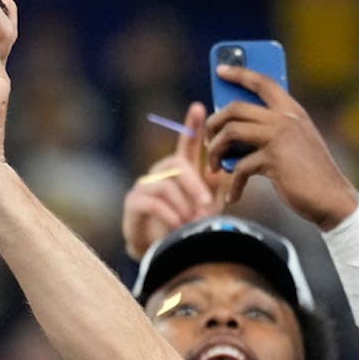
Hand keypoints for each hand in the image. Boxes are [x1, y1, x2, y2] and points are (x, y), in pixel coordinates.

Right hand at [122, 103, 230, 259]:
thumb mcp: (208, 205)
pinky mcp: (133, 202)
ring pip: (166, 184)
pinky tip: (179, 225)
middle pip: (178, 164)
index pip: (187, 143)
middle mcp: (160, 172)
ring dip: (184, 203)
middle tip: (207, 203)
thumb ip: (216, 187)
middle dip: (195, 184)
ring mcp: (145, 186)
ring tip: (193, 220)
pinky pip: (153, 202)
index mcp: (180, 169)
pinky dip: (169, 214)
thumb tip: (224, 168)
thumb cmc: (188, 226)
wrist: (163, 252)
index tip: (199, 107)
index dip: (192, 125)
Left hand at [204, 66, 358, 229]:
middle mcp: (286, 118)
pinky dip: (233, 186)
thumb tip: (232, 127)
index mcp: (292, 111)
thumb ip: (271, 131)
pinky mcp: (274, 159)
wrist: (331, 198)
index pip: (264, 82)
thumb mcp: (293, 144)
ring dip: (216, 151)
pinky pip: (239, 167)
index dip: (240, 73)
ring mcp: (280, 137)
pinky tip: (232, 197)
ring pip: (230, 131)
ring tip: (215, 167)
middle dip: (214, 123)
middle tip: (209, 141)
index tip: (220, 69)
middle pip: (235, 107)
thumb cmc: (307, 173)